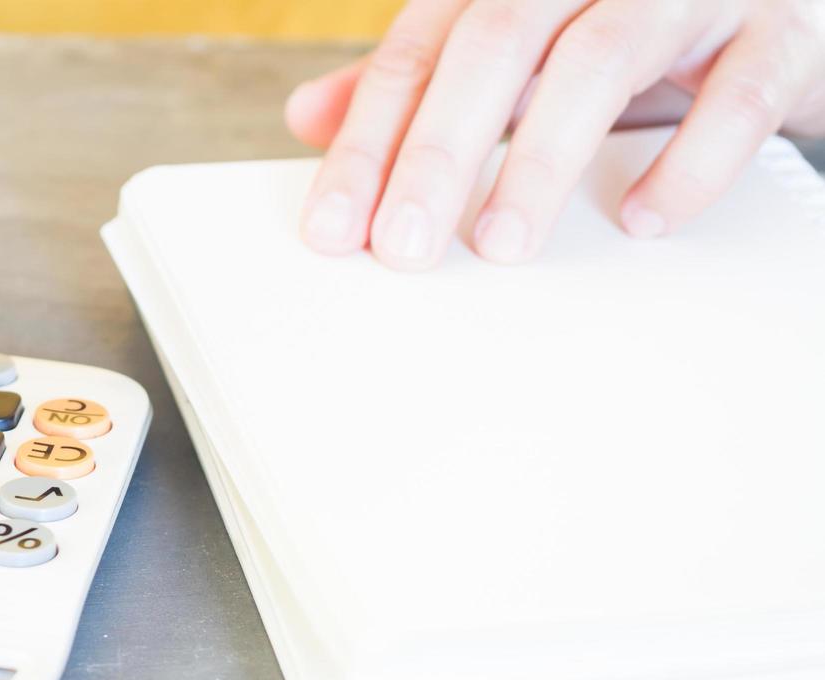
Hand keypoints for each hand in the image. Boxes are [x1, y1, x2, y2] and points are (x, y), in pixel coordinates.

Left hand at [284, 0, 824, 269]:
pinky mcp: (780, 31)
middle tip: (402, 247)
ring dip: (541, 158)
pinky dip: (686, 162)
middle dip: (437, 151)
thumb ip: (421, 80)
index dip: (368, 140)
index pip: (420, 49)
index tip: (334, 227)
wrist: (779, 6)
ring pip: (601, 58)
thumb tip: (309, 117)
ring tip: (502, 243)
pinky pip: (736, 94)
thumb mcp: (516, 57)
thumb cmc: (628, 33)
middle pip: (495, 42)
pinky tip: (641, 218)